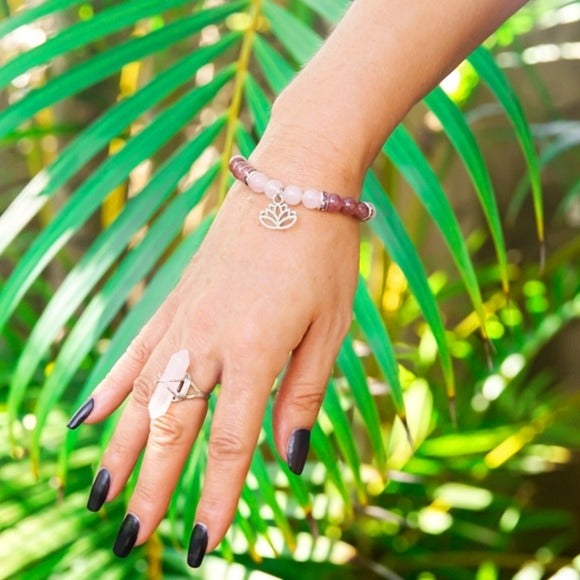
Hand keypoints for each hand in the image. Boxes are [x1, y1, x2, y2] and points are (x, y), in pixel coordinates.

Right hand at [69, 128, 361, 566]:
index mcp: (256, 351)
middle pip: (172, 429)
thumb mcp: (331, 328)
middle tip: (131, 541)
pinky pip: (135, 352)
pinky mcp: (175, 301)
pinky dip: (110, 387)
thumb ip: (304, 395)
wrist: (294, 184)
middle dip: (151, 489)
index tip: (203, 546)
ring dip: (118, 450)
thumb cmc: (323, 254)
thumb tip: (289, 460)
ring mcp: (184, 319)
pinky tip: (85, 418)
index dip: (216, 498)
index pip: (230, 443)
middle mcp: (209, 340)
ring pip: (140, 397)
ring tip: (99, 496)